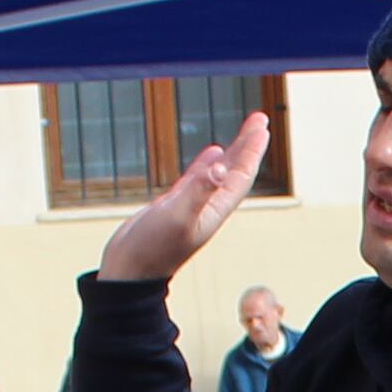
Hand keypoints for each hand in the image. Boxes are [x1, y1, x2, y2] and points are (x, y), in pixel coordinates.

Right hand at [99, 110, 270, 284]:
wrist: (129, 272)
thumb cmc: (152, 249)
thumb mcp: (177, 216)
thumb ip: (198, 191)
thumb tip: (221, 166)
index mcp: (215, 210)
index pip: (241, 174)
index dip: (252, 149)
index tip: (262, 125)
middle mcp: (208, 208)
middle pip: (235, 170)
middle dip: (247, 145)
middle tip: (259, 119)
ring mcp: (191, 206)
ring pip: (218, 173)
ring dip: (231, 153)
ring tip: (243, 134)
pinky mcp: (174, 206)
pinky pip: (197, 180)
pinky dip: (206, 165)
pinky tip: (211, 154)